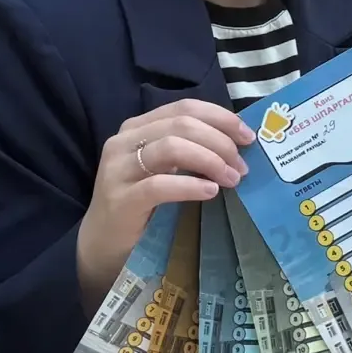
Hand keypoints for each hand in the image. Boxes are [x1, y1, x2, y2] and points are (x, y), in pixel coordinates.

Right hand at [74, 100, 254, 304]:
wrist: (104, 244)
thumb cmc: (142, 205)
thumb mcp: (164, 169)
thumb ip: (190, 150)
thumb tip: (238, 144)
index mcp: (137, 127)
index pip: (184, 108)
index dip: (220, 118)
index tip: (248, 137)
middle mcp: (124, 141)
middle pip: (181, 125)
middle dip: (220, 142)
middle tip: (241, 167)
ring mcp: (118, 170)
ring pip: (171, 148)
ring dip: (210, 161)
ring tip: (230, 180)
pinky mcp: (120, 200)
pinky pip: (160, 185)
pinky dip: (190, 186)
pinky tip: (210, 193)